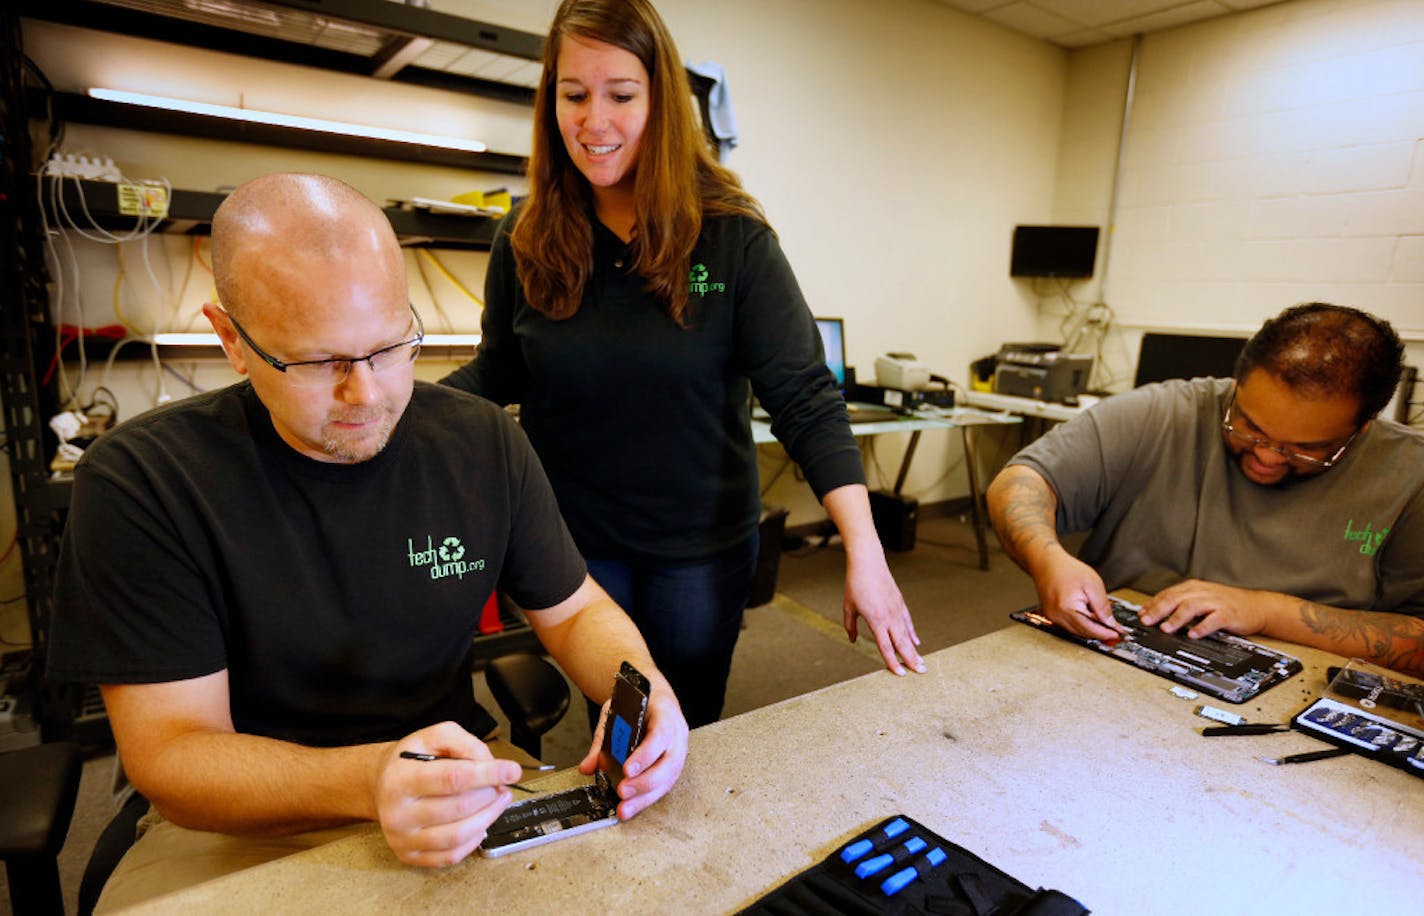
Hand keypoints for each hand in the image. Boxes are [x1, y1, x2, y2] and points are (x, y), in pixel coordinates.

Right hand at [375, 721, 521, 866]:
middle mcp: (397, 812)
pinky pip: (451, 855)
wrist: (382, 784)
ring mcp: (402, 838)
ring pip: (457, 835)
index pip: (452, 778)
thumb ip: (466, 744)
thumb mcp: (435, 736)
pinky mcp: (409, 856)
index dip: (488, 774)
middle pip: (458, 808)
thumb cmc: (412, 760)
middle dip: (489, 795)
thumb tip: (492, 765)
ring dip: (488, 817)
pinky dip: (473, 840)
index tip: (512, 771)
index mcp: (401, 779)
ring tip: (497, 801)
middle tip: (501, 785)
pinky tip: (479, 823)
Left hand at [578, 684, 687, 819]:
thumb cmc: (638, 706)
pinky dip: (645, 799)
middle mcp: (677, 735)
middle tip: (622, 791)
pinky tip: (630, 807)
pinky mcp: (673, 768)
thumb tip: (589, 766)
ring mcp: (678, 752)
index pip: (659, 735)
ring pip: (667, 780)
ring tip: (624, 809)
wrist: (656, 700)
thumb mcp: (616, 714)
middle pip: (668, 764)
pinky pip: (663, 786)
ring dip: (644, 797)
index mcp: (666, 714)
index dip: (645, 755)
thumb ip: (602, 741)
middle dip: (644, 782)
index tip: (627, 769)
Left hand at [843, 550, 924, 674]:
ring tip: (922, 662)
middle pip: (902, 643)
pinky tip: (916, 642)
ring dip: (915, 649)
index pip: (886, 647)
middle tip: (921, 672)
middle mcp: (889, 617)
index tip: (900, 674)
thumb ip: (850, 626)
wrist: (868, 563)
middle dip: (911, 659)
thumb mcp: (848, 607)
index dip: (892, 662)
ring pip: (907, 634)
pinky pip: (908, 622)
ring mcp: (896, 610)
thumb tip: (853, 640)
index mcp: (876, 620)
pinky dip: (912, 633)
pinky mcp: (900, 603)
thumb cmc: (855, 584)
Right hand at [1032, 550, 1119, 640]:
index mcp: (1068, 608)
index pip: (1090, 629)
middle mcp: (1057, 615)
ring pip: (1076, 631)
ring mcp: (1052, 616)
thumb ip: (1102, 606)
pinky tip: (1089, 620)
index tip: (1117, 633)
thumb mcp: (1093, 584)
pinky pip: (1068, 626)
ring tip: (1103, 625)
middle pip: (1083, 632)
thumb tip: (1110, 622)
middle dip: (1099, 633)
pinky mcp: (1051, 615)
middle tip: (1113, 631)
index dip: (1106, 633)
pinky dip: (1080, 625)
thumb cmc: (1067, 569)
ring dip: (1090, 630)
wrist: (1047, 563)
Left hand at [1138, 580, 1269, 637]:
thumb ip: (1181, 603)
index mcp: (1194, 588)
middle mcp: (1202, 593)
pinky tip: (1193, 634)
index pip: (1168, 594)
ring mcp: (1215, 602)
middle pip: (1176, 599)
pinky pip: (1213, 620)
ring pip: (1191, 607)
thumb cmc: (1226, 603)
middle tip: (1146, 621)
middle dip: (1158, 610)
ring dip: (1176, 618)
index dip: (1152, 604)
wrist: (1257, 606)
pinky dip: (1202, 627)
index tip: (1140, 614)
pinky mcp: (1228, 614)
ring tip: (1166, 628)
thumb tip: (1155, 612)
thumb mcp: (1201, 598)